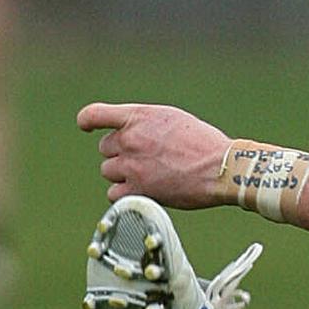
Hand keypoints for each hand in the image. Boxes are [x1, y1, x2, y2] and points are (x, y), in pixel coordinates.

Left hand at [77, 102, 231, 208]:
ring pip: (108, 171)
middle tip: (145, 158)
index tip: (87, 127)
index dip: (87, 122)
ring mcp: (132, 165)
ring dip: (123, 173)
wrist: (222, 167)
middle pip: (105, 148)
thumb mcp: (172, 119)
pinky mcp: (138, 189)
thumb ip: (145, 124)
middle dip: (121, 153)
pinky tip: (143, 190)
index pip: (94, 115)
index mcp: (139, 117)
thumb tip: (126, 134)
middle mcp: (131, 139)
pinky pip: (114, 193)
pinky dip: (125, 193)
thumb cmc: (204, 143)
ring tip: (149, 174)